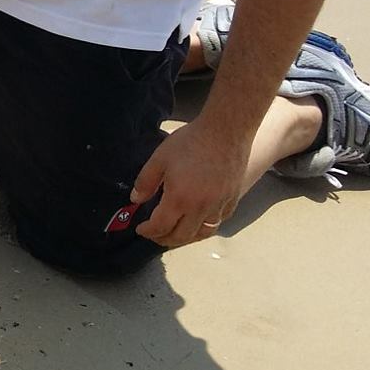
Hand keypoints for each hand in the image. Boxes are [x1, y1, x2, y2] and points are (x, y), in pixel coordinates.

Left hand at [129, 117, 255, 247]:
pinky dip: (206, 227)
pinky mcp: (233, 199)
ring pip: (203, 233)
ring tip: (175, 233)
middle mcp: (201, 208)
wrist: (227, 130)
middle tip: (155, 235)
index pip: (161, 227)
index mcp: (180, 199)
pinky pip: (219, 222)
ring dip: (187, 237)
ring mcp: (220, 205)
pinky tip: (199, 222)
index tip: (140, 229)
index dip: (148, 232)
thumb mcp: (159, 159)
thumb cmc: (191, 141)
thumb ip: (145, 182)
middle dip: (164, 239)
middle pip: (182, 236)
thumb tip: (135, 200)